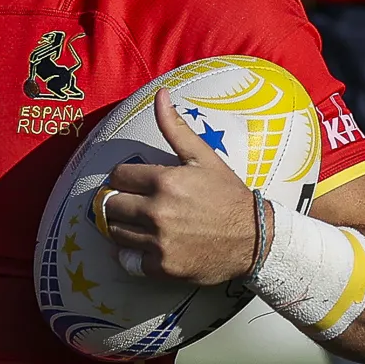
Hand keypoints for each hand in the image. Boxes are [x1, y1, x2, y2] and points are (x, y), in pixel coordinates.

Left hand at [94, 97, 263, 286]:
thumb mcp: (203, 157)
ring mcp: (158, 242)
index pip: (117, 176)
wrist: (254, 239)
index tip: (135, 183)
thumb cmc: (228, 195)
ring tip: (138, 223)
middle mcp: (157, 212)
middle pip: (110, 204)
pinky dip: (130, 254)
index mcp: (164, 181)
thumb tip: (160, 94)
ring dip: (121, 226)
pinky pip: (126, 260)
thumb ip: (175, 128)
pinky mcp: (161, 268)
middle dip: (118, 201)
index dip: (125, 178)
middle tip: (133, 203)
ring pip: (114, 231)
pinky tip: (143, 246)